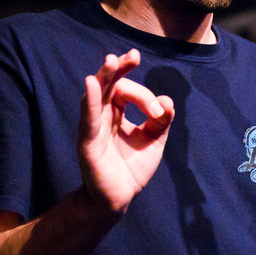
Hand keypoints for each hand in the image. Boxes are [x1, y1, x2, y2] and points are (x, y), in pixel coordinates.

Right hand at [78, 49, 174, 213]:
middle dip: (119, 68)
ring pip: (96, 95)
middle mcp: (102, 115)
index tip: (159, 110)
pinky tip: (93, 83)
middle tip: (132, 56)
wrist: (119, 198)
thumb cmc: (132, 167)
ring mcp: (93, 127)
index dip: (144, 95)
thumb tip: (167, 101)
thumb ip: (162, 121)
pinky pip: (88, 118)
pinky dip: (91, 100)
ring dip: (104, 76)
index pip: (127, 91)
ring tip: (111, 60)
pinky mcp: (88, 142)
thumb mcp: (154, 140)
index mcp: (116, 112)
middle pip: (108, 84)